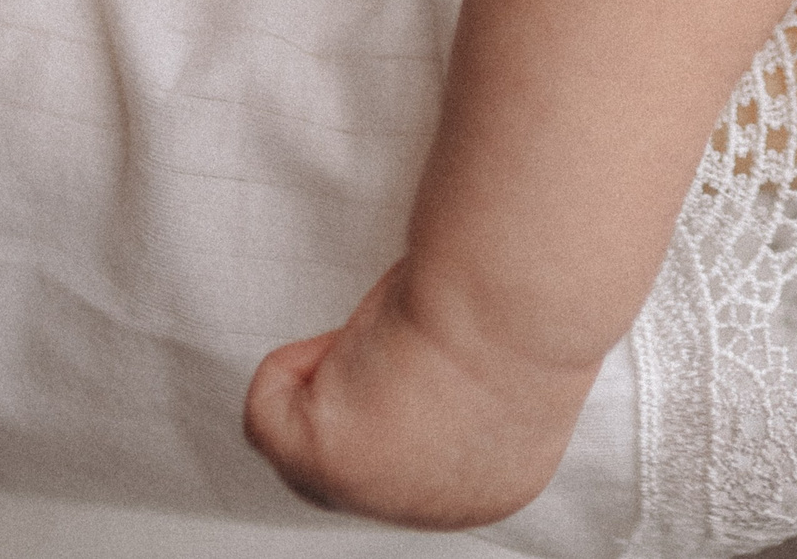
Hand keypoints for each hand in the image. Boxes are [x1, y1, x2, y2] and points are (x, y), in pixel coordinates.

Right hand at [243, 263, 597, 529]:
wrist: (525, 289)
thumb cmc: (531, 294)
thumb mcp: (498, 363)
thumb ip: (452, 395)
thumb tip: (402, 380)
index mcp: (495, 484)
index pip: (414, 462)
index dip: (405, 395)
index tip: (431, 354)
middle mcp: (440, 507)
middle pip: (356, 462)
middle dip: (361, 392)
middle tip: (401, 336)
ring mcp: (379, 497)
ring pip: (308, 441)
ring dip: (336, 374)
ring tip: (393, 331)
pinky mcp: (328, 465)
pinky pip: (266, 417)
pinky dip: (292, 361)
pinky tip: (361, 335)